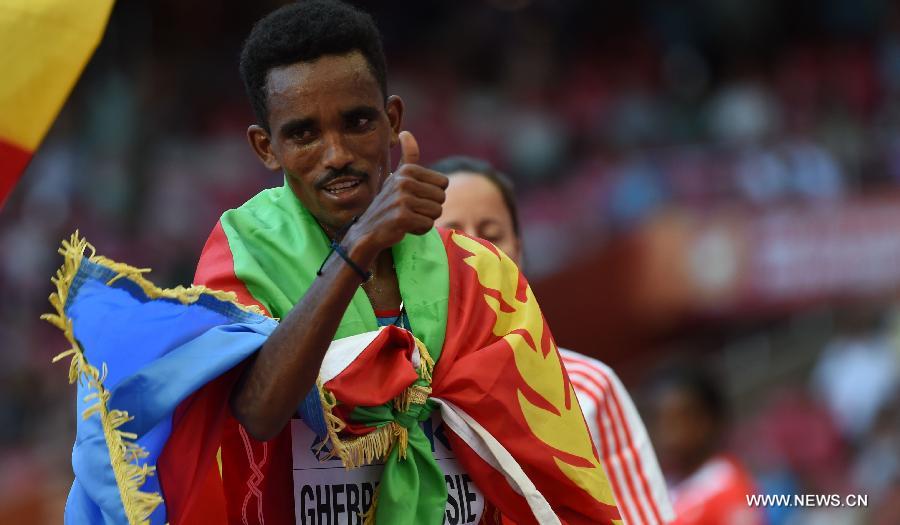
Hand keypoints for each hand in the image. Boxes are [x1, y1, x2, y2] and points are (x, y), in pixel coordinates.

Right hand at [347, 131, 447, 259]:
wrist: (367, 231)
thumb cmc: (388, 204)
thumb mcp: (397, 178)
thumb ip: (407, 157)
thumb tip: (406, 133)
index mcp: (407, 171)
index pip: (443, 183)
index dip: (432, 194)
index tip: (415, 197)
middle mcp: (404, 182)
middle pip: (441, 198)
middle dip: (430, 208)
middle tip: (411, 210)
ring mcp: (402, 199)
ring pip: (437, 212)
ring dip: (425, 219)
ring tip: (408, 218)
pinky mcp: (402, 217)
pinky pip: (428, 225)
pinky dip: (419, 230)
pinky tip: (405, 227)